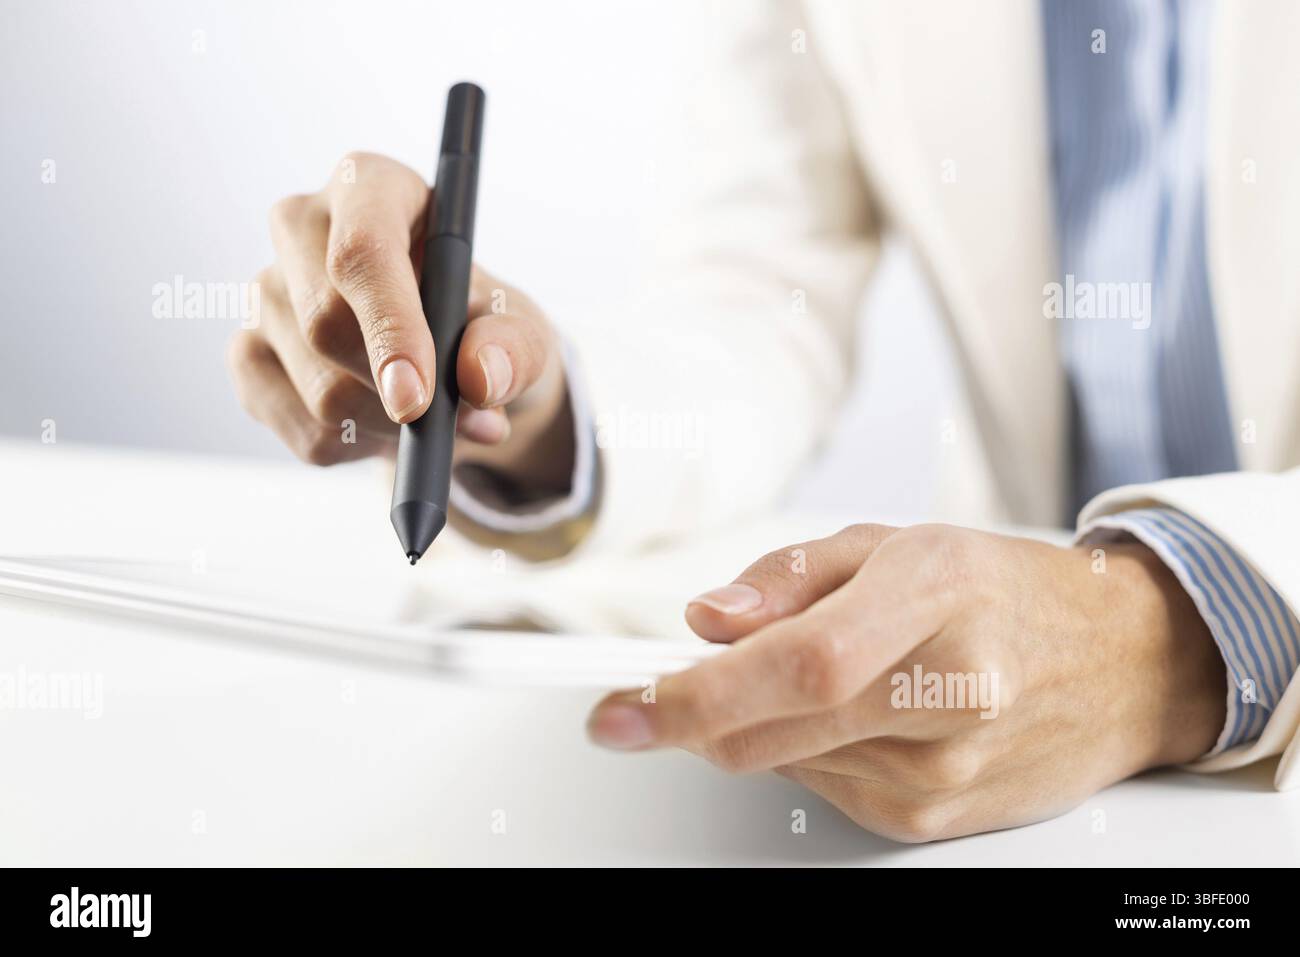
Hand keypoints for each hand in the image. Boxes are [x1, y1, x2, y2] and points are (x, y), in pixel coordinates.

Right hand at [227, 152, 572, 490]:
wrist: (452, 359)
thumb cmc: (484, 324)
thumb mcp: (523, 330)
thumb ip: (512, 347)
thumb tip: (478, 376)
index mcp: (371, 187)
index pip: (361, 249)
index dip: (389, 327)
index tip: (419, 399)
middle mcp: (301, 225)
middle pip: (323, 324)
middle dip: (395, 394)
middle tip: (463, 420)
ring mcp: (264, 291)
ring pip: (316, 391)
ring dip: (389, 428)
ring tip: (432, 417)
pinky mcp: (249, 357)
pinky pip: (303, 433)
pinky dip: (359, 449)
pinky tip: (383, 423)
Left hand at [588, 523, 1225, 841]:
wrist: (1119, 664)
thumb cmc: (1002, 591)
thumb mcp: (896, 543)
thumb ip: (786, 579)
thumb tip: (706, 622)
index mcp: (932, 595)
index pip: (794, 664)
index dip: (692, 696)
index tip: (620, 710)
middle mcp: (946, 692)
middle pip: (768, 734)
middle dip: (694, 716)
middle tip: (676, 684)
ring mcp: (945, 769)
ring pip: (781, 765)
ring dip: (767, 722)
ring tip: (835, 674)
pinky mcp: (937, 818)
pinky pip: (823, 791)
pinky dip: (810, 752)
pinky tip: (864, 715)